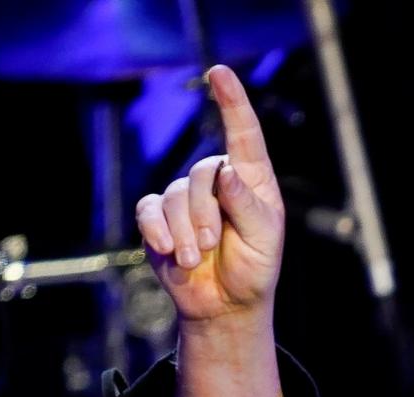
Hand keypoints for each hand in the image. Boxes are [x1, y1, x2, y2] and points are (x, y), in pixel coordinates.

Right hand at [135, 65, 283, 325]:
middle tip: (212, 246)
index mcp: (250, 179)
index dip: (231, 101)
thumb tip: (224, 171)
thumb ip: (246, 205)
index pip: (243, 133)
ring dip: (185, 233)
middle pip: (202, 173)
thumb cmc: (252, 269)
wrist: (225, 306)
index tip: (219, 74)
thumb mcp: (263, 241)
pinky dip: (159, 232)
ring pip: (175, 196)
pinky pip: (150, 211)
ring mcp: (185, 197)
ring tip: (196, 259)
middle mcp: (216, 180)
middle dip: (205, 214)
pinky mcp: (159, 217)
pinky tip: (169, 251)